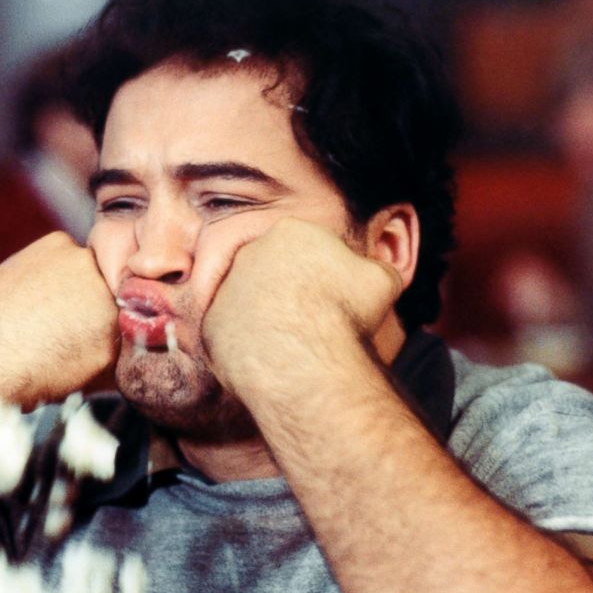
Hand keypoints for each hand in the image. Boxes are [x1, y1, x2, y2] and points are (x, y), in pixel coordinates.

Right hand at [0, 232, 118, 406]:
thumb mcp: (14, 276)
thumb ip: (48, 271)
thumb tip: (60, 284)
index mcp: (61, 246)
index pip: (86, 266)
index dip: (76, 294)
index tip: (60, 312)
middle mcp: (88, 267)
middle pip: (103, 290)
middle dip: (91, 312)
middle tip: (61, 334)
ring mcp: (103, 301)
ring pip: (112, 321)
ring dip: (96, 338)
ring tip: (60, 352)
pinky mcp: (110, 340)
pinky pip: (113, 355)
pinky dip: (96, 366)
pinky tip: (67, 369)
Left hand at [202, 217, 400, 395]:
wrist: (304, 357)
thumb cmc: (347, 314)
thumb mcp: (383, 281)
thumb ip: (376, 269)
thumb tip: (378, 273)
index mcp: (291, 231)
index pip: (304, 246)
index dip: (321, 272)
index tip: (331, 296)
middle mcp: (250, 252)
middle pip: (271, 270)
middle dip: (288, 292)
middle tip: (308, 322)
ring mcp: (224, 287)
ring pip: (247, 302)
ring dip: (264, 319)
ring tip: (290, 347)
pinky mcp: (209, 323)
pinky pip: (229, 333)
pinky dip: (245, 346)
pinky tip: (268, 362)